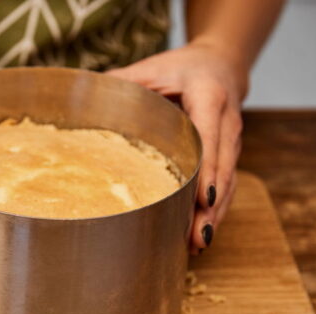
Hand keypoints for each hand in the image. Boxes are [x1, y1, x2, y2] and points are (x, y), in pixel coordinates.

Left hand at [108, 41, 245, 254]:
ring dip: (215, 215)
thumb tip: (82, 98)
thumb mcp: (151, 68)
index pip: (210, 136)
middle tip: (198, 236)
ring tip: (198, 244)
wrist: (220, 66)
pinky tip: (200, 235)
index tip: (203, 198)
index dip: (208, 169)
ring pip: (228, 182)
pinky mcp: (230, 156)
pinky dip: (215, 211)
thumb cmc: (180, 69)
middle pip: (222, 168)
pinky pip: (226, 186)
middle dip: (211, 205)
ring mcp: (232, 142)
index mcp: (209, 95)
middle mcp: (227, 121)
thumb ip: (122, 82)